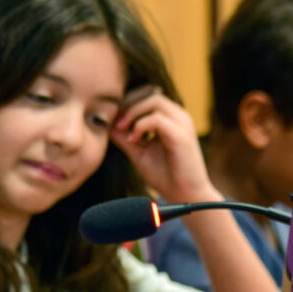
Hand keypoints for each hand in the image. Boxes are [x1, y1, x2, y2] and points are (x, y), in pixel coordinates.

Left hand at [110, 85, 215, 203]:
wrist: (184, 196)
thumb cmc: (164, 175)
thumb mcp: (139, 153)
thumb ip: (125, 138)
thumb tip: (108, 125)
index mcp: (171, 118)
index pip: (147, 97)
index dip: (128, 105)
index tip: (112, 119)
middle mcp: (179, 117)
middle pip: (150, 95)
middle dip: (128, 106)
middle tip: (115, 123)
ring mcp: (182, 124)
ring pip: (154, 101)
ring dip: (133, 113)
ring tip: (122, 129)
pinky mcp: (182, 136)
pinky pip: (157, 119)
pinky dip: (140, 126)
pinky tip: (133, 141)